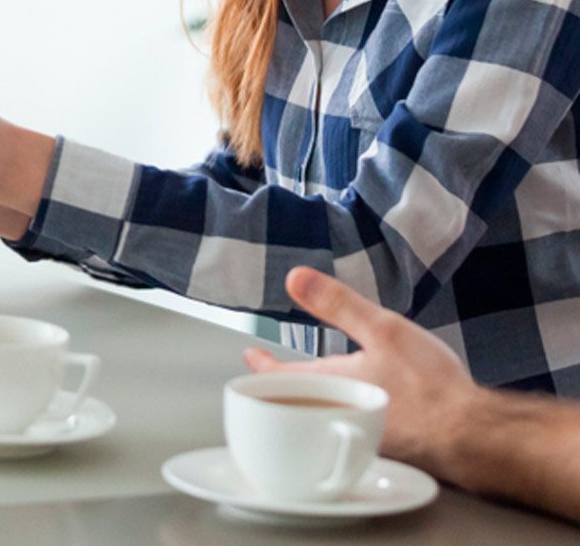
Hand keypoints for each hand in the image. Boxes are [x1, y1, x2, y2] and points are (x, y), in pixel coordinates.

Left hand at [243, 267, 476, 473]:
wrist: (476, 440)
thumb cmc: (432, 388)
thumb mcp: (383, 330)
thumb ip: (337, 304)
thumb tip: (294, 278)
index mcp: (331, 386)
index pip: (282, 375)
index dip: (263, 364)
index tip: (251, 355)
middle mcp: (340, 416)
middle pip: (299, 400)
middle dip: (284, 386)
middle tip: (272, 374)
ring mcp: (363, 436)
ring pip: (326, 414)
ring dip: (313, 398)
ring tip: (308, 384)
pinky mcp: (388, 448)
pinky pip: (353, 426)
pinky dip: (343, 411)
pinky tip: (358, 403)